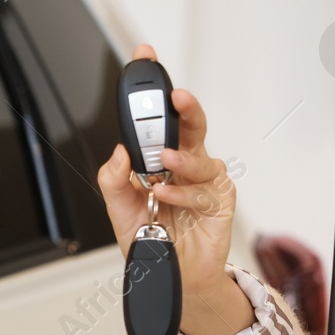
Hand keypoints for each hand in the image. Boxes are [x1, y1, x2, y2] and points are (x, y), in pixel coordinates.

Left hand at [96, 43, 255, 334]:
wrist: (170, 277)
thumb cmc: (151, 238)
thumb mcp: (119, 208)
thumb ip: (114, 179)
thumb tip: (121, 151)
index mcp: (163, 158)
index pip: (160, 117)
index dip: (153, 87)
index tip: (144, 57)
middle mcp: (188, 165)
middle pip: (191, 124)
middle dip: (183, 106)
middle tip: (174, 96)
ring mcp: (207, 182)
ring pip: (199, 157)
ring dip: (180, 159)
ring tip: (162, 164)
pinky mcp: (220, 203)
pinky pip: (203, 190)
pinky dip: (181, 192)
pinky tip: (165, 196)